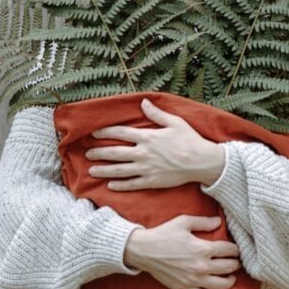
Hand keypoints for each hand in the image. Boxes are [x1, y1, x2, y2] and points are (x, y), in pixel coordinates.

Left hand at [85, 97, 225, 189]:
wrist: (201, 162)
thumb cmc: (189, 139)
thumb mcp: (174, 121)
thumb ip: (156, 113)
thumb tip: (143, 102)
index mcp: (148, 137)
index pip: (121, 133)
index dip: (106, 132)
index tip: (94, 133)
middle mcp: (143, 153)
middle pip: (116, 152)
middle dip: (99, 152)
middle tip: (87, 153)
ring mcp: (146, 169)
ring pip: (120, 170)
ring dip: (104, 170)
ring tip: (92, 171)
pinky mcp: (152, 182)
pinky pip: (132, 184)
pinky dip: (120, 185)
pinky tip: (110, 185)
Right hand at [124, 215, 239, 288]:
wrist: (145, 251)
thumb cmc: (164, 234)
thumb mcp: (184, 221)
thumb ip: (203, 222)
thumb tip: (219, 221)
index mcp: (202, 248)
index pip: (228, 250)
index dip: (235, 249)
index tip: (235, 248)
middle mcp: (201, 266)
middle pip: (228, 267)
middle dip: (235, 263)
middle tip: (235, 260)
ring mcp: (194, 280)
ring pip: (222, 285)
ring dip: (230, 280)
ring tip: (230, 275)